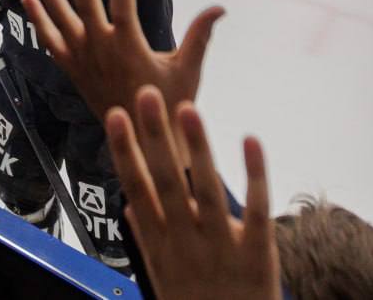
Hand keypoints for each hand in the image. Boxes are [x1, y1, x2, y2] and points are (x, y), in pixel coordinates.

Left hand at [20, 0, 221, 123]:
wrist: (138, 141)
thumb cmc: (167, 104)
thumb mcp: (188, 69)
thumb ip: (200, 35)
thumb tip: (220, 7)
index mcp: (129, 47)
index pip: (123, 4)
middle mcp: (100, 49)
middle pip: (85, 0)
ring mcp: (82, 58)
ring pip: (60, 17)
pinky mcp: (71, 69)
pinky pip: (50, 41)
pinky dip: (38, 21)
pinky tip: (27, 0)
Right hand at [106, 87, 280, 299]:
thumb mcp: (160, 277)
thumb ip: (146, 239)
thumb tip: (131, 206)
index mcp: (159, 245)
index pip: (135, 188)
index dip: (124, 150)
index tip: (114, 115)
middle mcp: (185, 242)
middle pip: (165, 182)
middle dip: (153, 136)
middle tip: (144, 94)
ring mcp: (221, 248)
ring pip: (208, 190)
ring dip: (197, 146)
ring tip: (187, 108)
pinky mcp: (258, 255)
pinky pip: (258, 210)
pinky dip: (255, 174)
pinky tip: (250, 139)